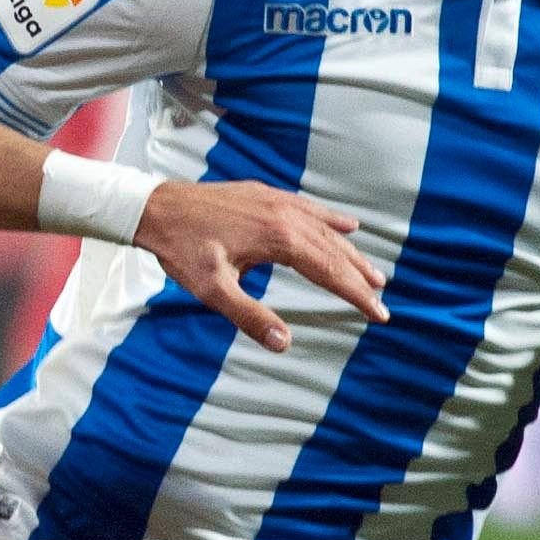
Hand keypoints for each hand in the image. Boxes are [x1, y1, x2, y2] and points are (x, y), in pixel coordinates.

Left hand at [133, 182, 384, 352]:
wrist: (157, 208)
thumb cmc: (182, 249)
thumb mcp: (212, 290)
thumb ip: (249, 316)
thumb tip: (284, 343)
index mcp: (278, 239)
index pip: (329, 271)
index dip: (355, 294)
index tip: (379, 313)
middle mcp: (285, 216)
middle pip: (334, 250)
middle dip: (359, 276)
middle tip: (382, 299)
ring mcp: (276, 202)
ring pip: (325, 229)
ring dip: (350, 251)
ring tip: (373, 272)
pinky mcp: (265, 195)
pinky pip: (309, 208)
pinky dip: (332, 219)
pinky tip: (348, 224)